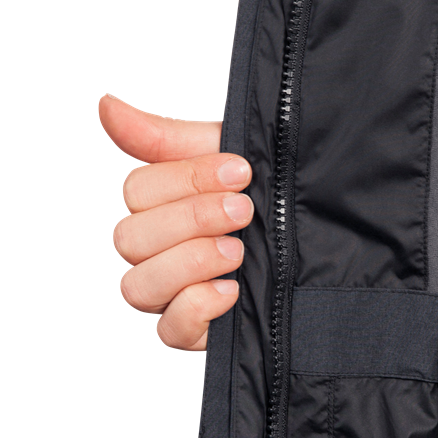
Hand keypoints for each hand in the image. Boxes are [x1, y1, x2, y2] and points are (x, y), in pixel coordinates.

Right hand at [99, 94, 252, 350]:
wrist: (331, 241)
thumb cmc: (270, 194)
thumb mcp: (228, 155)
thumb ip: (166, 138)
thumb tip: (106, 105)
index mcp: (159, 205)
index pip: (137, 191)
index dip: (186, 179)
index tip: (241, 171)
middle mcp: (157, 251)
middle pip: (130, 238)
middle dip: (191, 218)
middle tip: (243, 210)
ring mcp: (172, 294)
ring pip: (137, 287)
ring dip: (188, 262)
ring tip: (237, 251)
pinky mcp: (195, 332)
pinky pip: (168, 331)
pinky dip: (195, 307)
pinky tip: (232, 290)